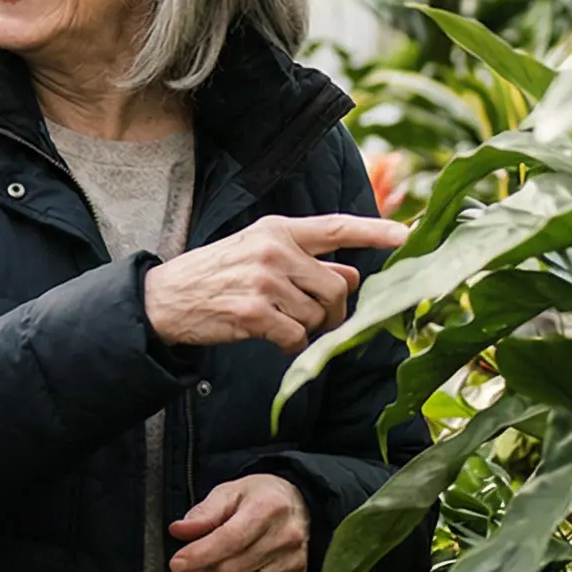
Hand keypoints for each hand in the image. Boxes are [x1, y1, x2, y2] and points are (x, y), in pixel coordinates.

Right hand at [144, 213, 407, 354]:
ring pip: (318, 317)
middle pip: (336, 289)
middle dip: (332, 312)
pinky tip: (265, 334)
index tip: (408, 235)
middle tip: (311, 319)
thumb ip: (306, 262)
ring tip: (274, 321)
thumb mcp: (258, 255)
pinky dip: (288, 344)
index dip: (374, 230)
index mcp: (276, 229)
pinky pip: (297, 338)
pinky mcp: (253, 312)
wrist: (163, 298)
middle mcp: (273, 250)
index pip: (335, 227)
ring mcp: (263, 280)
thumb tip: (353, 275)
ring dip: (304, 329)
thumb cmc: (215, 275)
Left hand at [169, 475, 310, 571]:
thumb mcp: (229, 492)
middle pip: (232, 568)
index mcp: (267, 509)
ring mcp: (293, 563)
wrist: (300, 506)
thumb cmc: (261, 497)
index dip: (199, 555)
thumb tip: (179, 531)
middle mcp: (285, 538)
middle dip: (202, 570)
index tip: (177, 563)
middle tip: (190, 563)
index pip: (229, 540)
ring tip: (213, 567)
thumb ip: (203, 513)